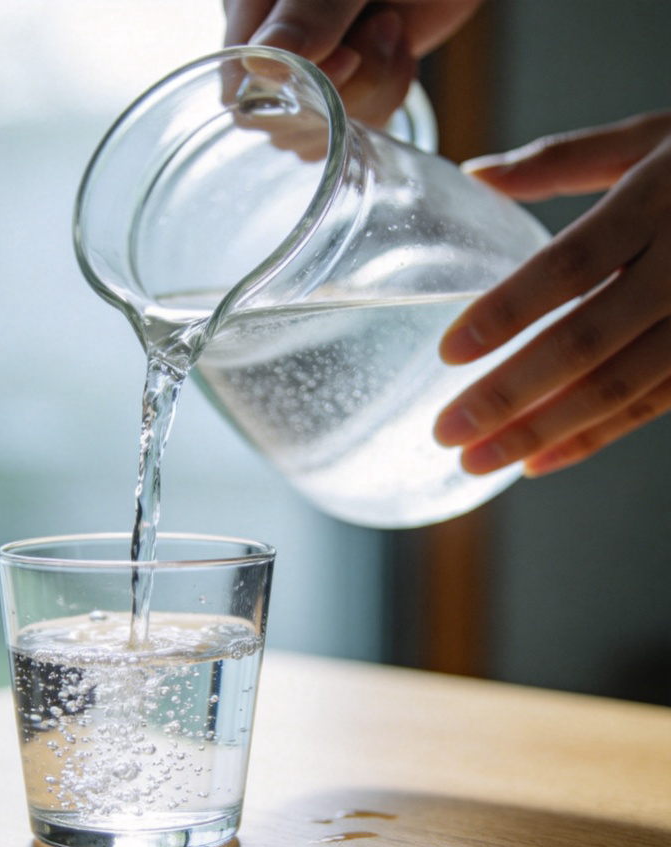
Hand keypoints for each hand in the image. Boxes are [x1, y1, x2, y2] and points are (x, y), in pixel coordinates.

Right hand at [223, 0, 481, 125]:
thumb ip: (306, 9)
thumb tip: (260, 64)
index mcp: (251, 11)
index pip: (238, 87)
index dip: (288, 92)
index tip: (348, 56)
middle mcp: (270, 49)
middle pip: (279, 121)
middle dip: (344, 92)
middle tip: (383, 27)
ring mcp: (304, 75)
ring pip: (316, 134)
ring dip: (372, 94)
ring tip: (393, 30)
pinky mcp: (340, 92)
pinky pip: (346, 134)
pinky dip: (385, 100)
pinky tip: (398, 53)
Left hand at [433, 112, 670, 476]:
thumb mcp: (653, 138)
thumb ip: (562, 160)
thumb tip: (475, 173)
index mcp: (660, 196)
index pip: (570, 266)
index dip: (507, 313)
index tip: (448, 352)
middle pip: (586, 342)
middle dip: (509, 394)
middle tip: (445, 431)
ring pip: (619, 386)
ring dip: (542, 431)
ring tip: (476, 461)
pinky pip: (654, 405)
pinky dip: (593, 437)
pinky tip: (539, 461)